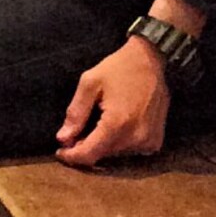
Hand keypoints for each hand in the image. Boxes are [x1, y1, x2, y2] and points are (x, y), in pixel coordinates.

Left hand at [54, 37, 170, 167]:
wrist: (150, 60)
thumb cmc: (119, 68)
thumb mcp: (90, 83)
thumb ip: (76, 112)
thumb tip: (63, 138)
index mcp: (117, 123)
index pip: (90, 154)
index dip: (72, 156)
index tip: (60, 152)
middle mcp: (135, 137)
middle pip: (103, 155)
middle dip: (86, 147)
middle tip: (74, 134)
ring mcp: (148, 142)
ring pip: (116, 154)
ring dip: (103, 145)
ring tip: (96, 125)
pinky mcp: (156, 141)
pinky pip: (131, 151)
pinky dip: (119, 143)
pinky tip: (115, 126)